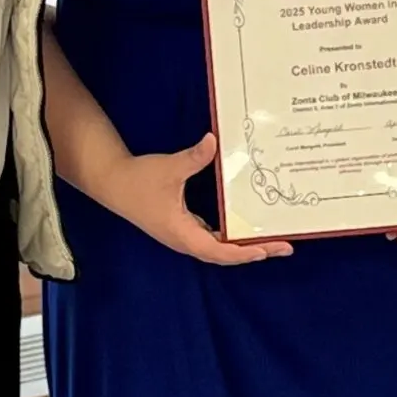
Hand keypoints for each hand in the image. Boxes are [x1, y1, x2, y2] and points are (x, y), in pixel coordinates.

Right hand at [113, 133, 293, 264]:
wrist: (112, 182)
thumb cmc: (139, 179)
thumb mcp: (169, 168)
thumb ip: (194, 158)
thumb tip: (213, 141)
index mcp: (182, 233)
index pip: (219, 252)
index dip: (243, 253)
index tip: (266, 250)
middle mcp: (185, 240)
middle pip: (225, 255)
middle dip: (254, 252)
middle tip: (284, 247)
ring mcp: (184, 235)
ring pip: (219, 249)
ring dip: (244, 247)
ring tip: (272, 241)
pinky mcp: (182, 227)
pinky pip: (211, 238)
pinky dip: (230, 237)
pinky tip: (245, 227)